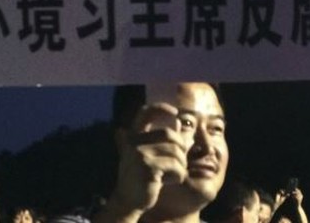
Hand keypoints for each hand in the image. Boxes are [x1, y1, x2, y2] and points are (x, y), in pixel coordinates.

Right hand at [97, 103, 187, 222]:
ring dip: (181, 165)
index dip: (161, 108)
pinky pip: (176, 167)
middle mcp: (134, 142)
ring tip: (173, 174)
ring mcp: (139, 154)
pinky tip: (171, 181)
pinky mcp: (148, 168)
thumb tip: (179, 122)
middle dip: (181, 148)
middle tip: (179, 162)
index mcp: (133, 137)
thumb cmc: (143, 177)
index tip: (175, 113)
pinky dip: (179, 176)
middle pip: (170, 135)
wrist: (128, 201)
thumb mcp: (150, 155)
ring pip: (176, 152)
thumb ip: (162, 140)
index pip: (145, 112)